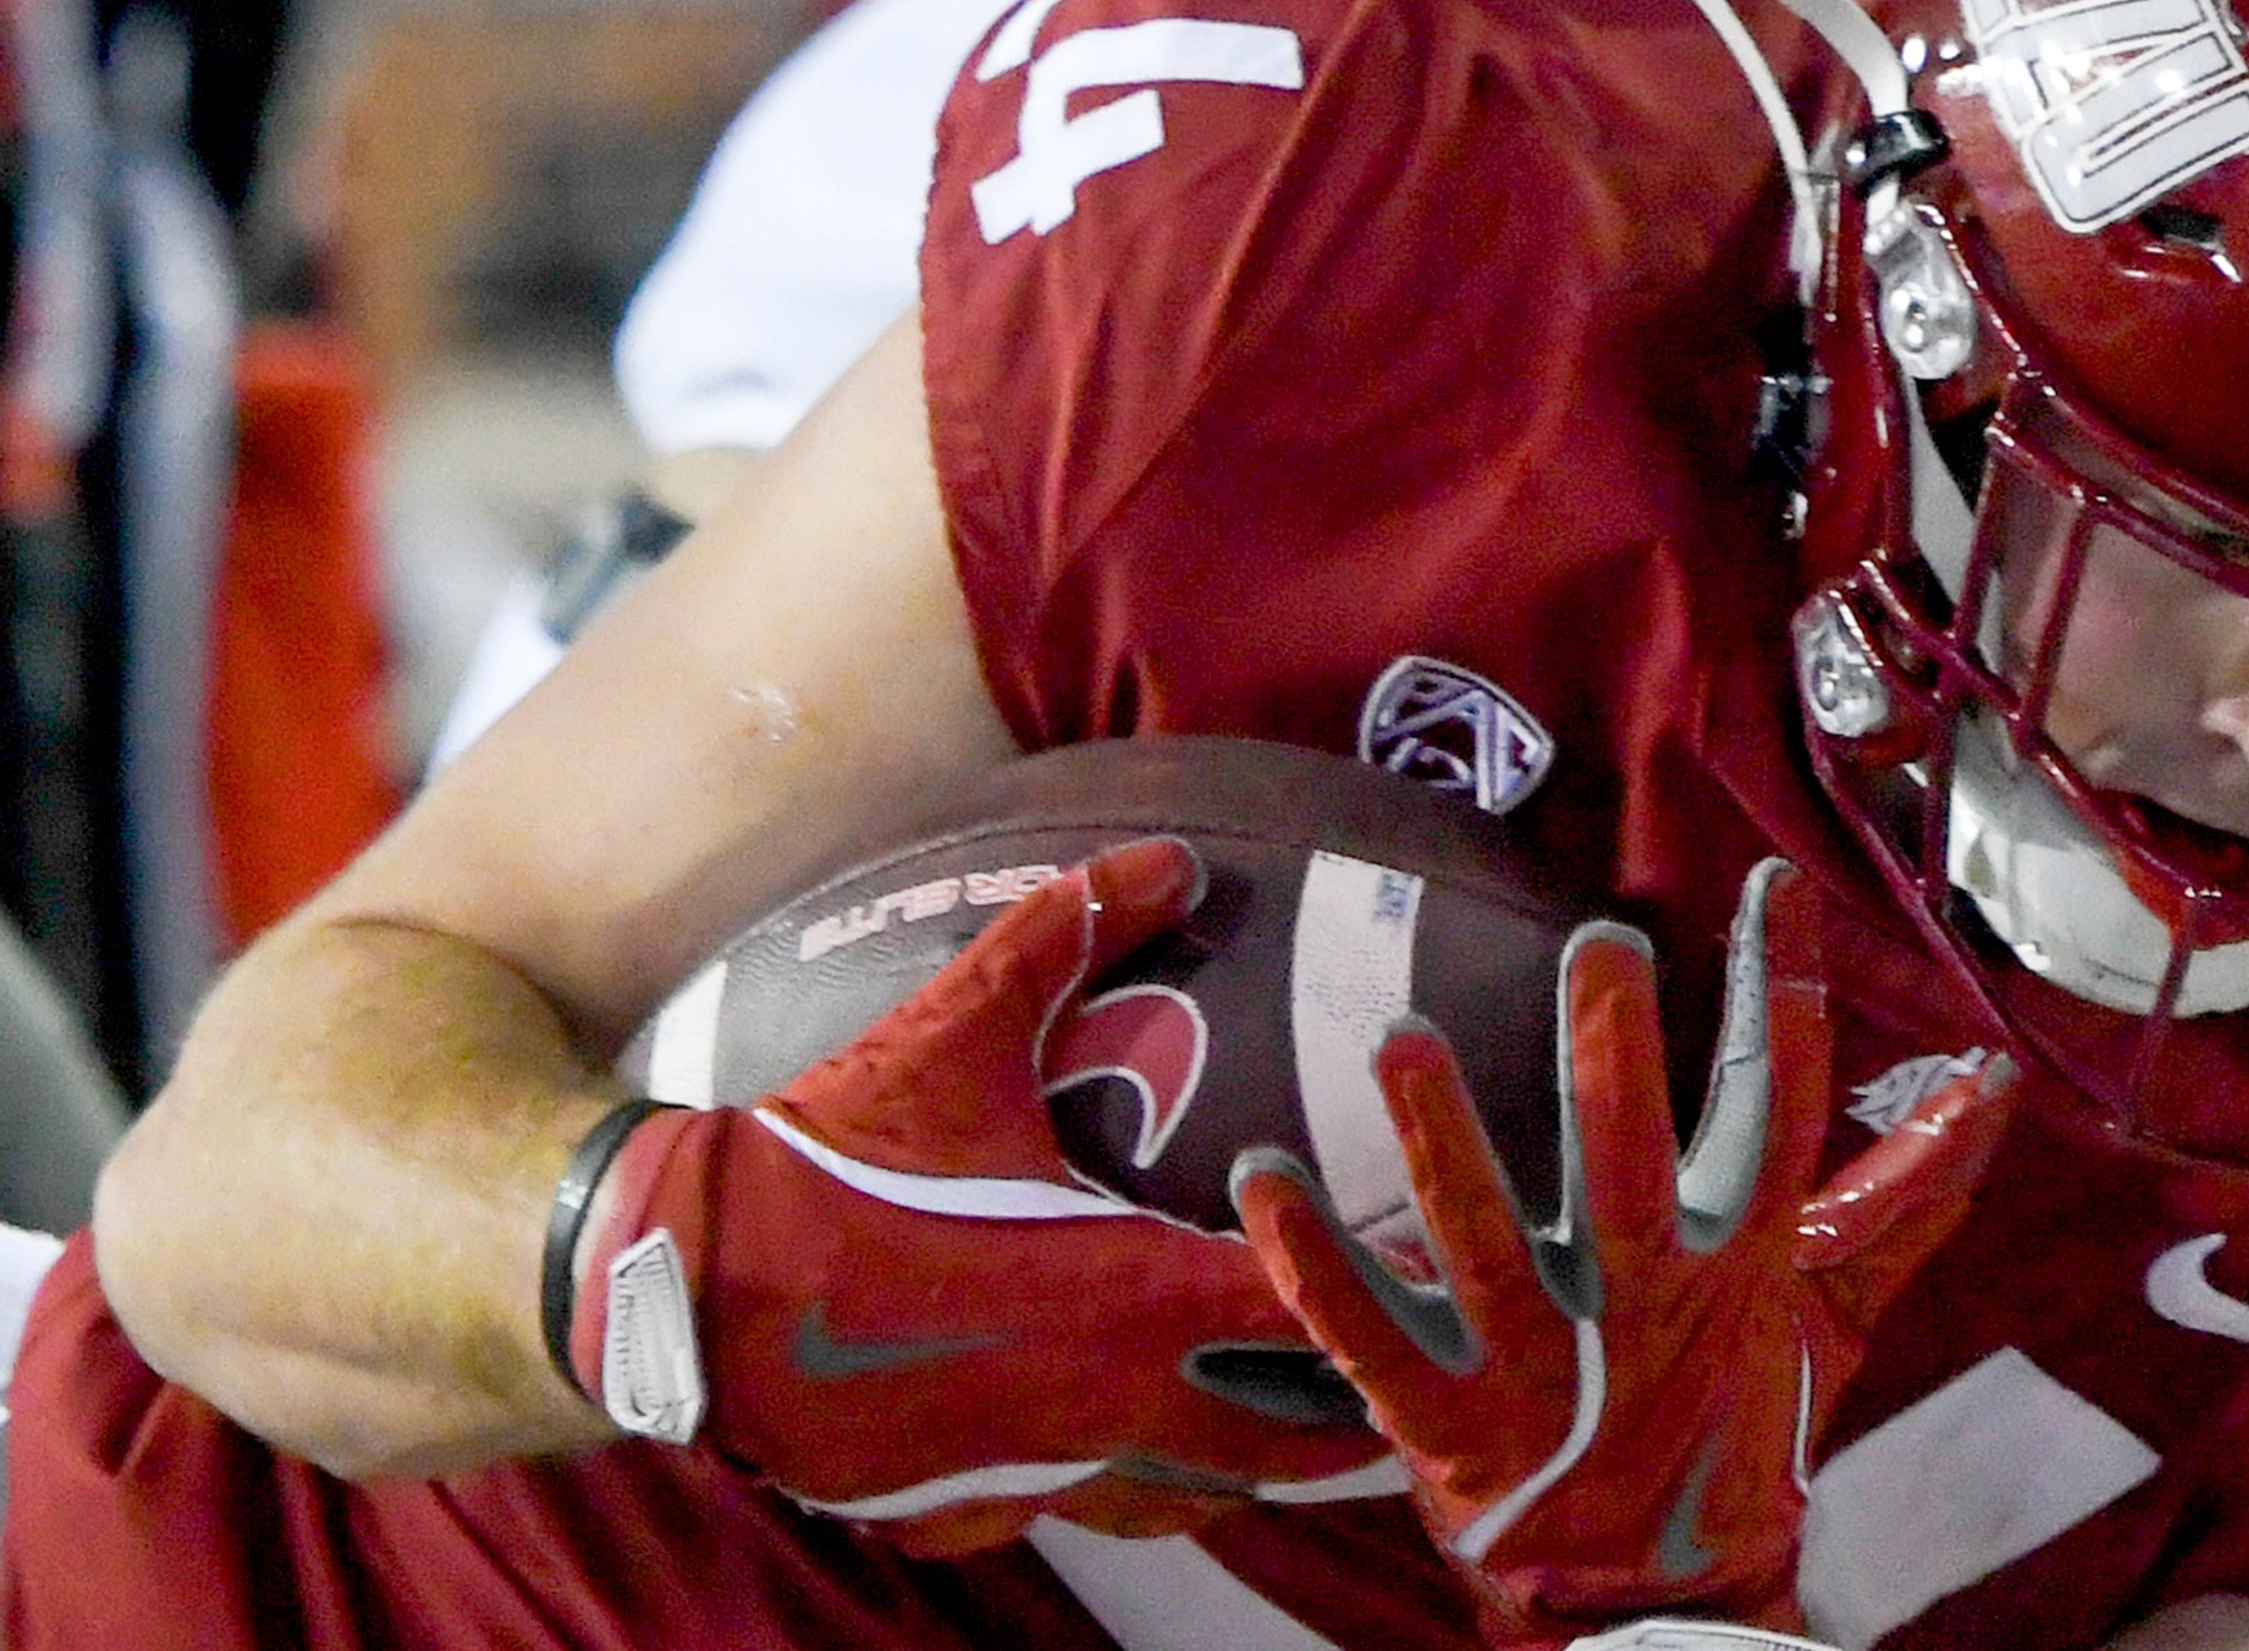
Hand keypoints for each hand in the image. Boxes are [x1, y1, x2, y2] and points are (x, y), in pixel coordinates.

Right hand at [561, 843, 1382, 1555]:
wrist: (677, 1293)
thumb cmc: (832, 1159)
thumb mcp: (957, 1029)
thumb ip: (1070, 931)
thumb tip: (1174, 859)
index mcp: (1117, 1297)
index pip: (1298, 1313)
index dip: (1380, 1294)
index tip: (1447, 1279)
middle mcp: (1095, 1409)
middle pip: (1274, 1439)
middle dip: (1350, 1406)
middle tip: (1415, 1365)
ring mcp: (1029, 1476)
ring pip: (1185, 1495)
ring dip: (1251, 1458)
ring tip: (1310, 1413)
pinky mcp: (962, 1514)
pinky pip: (1086, 1508)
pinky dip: (1140, 1481)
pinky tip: (1151, 1442)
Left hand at [1235, 863, 2012, 1639]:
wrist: (1654, 1612)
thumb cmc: (1734, 1429)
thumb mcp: (1826, 1315)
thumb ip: (1903, 1195)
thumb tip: (1989, 1080)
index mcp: (1735, 1267)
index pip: (1774, 1118)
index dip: (1778, 1005)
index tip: (1771, 891)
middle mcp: (1640, 1308)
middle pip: (1630, 1171)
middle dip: (1614, 1061)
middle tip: (1599, 943)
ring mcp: (1537, 1368)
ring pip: (1481, 1242)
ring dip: (1441, 1141)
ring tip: (1401, 1038)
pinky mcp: (1445, 1425)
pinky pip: (1364, 1335)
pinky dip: (1307, 1259)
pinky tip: (1259, 1174)